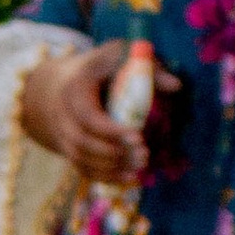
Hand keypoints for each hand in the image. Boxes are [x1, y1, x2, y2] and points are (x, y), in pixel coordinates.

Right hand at [21, 40, 173, 184]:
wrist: (59, 85)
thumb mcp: (121, 56)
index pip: (87, 116)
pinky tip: (129, 178)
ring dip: (111, 168)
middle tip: (145, 156)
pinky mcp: (68, 151)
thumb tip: (176, 86)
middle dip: (114, 153)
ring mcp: (62, 136)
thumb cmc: (99, 67)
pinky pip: (82, 169)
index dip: (111, 130)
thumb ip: (147, 68)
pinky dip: (104, 177)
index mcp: (75, 90)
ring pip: (81, 159)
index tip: (138, 137)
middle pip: (82, 142)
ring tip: (140, 167)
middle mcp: (62, 116)